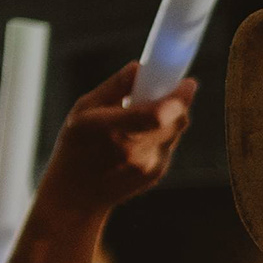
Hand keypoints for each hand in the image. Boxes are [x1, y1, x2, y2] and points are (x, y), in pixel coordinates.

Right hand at [40, 69, 193, 214]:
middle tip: (167, 89)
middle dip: (177, 101)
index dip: (179, 97)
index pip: (159, 114)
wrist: (76, 195)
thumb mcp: (83, 110)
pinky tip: (138, 138)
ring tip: (142, 117)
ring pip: (175, 131)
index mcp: (112, 130)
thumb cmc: (76, 146)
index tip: (187, 82)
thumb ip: (114, 87)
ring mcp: (148, 166)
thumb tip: (139, 67)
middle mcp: (134, 152)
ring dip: (169, 117)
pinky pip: (169, 144)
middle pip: (176, 120)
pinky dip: (162, 134)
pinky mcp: (156, 174)